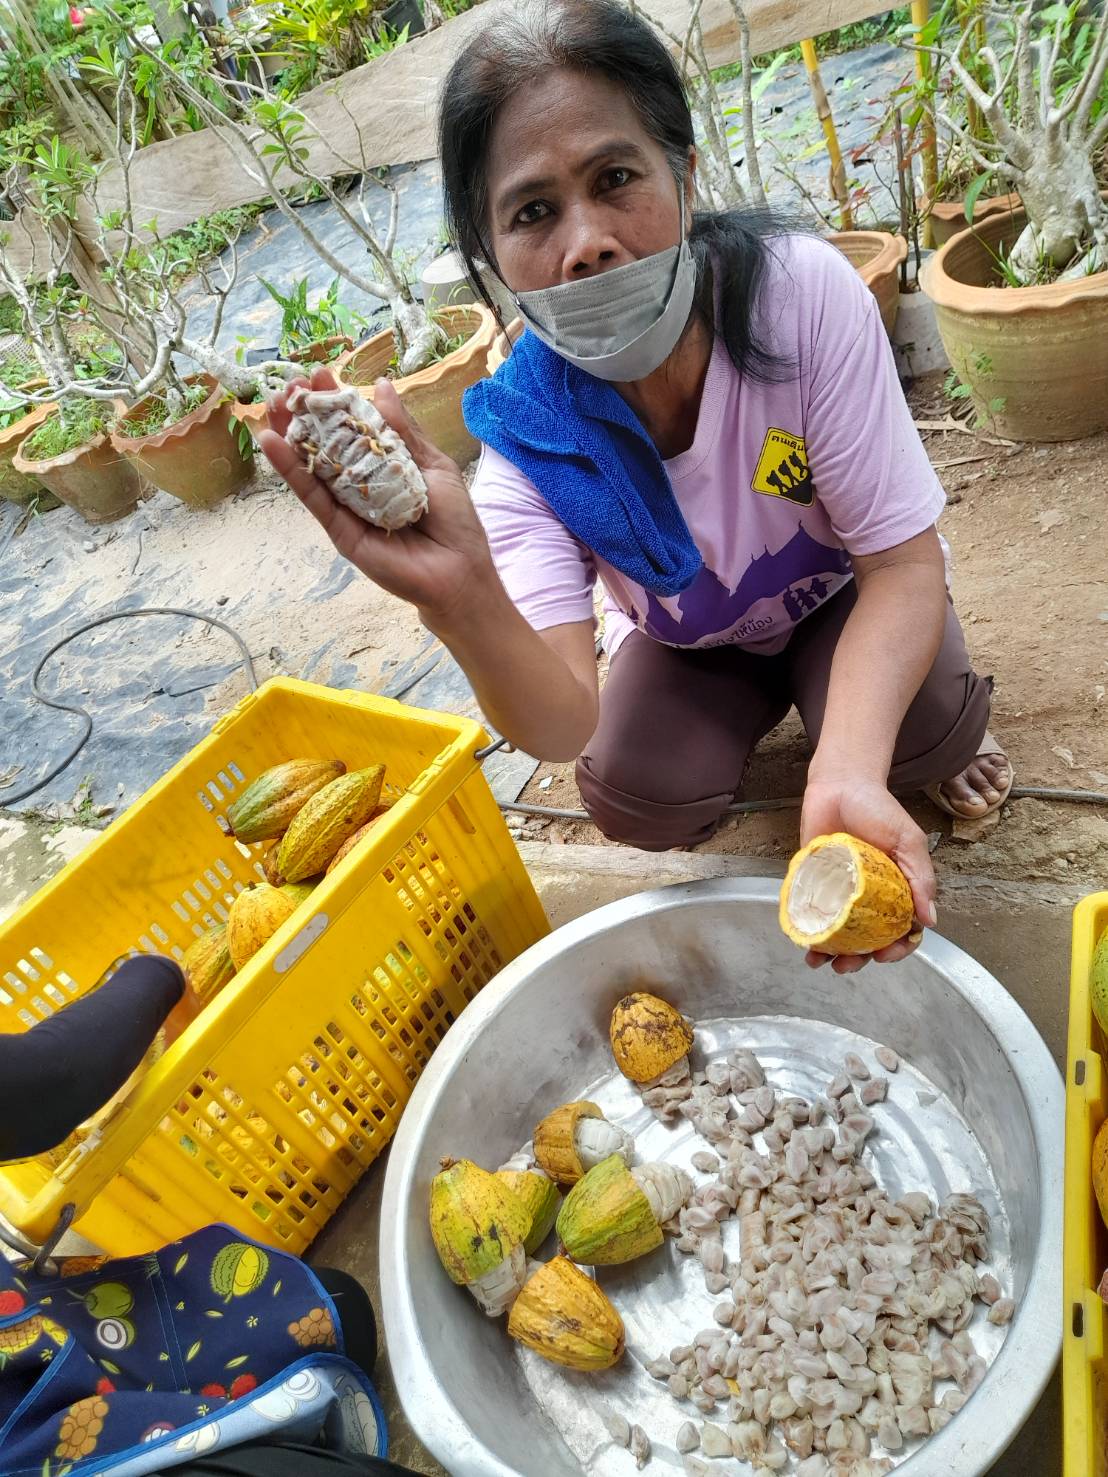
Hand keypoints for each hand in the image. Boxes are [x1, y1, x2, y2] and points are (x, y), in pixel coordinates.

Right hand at [259, 366, 497, 624]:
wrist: (459, 571)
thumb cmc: (454, 521)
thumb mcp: (432, 464)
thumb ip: (403, 430)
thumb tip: (381, 385)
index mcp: (385, 466)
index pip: (354, 429)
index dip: (336, 402)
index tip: (320, 374)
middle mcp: (362, 485)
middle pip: (327, 445)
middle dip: (307, 413)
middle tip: (290, 385)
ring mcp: (347, 508)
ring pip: (312, 467)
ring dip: (290, 435)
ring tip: (273, 404)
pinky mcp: (339, 531)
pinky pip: (312, 497)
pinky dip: (290, 471)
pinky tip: (271, 443)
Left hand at [799, 776, 935, 975]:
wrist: (840, 783)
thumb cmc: (878, 809)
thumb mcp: (908, 841)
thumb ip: (921, 878)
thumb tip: (930, 921)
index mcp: (897, 890)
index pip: (902, 930)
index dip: (897, 948)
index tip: (886, 954)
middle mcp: (869, 895)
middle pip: (867, 939)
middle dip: (859, 959)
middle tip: (847, 965)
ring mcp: (840, 891)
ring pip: (838, 932)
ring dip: (830, 953)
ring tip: (819, 961)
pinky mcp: (813, 881)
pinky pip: (811, 912)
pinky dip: (808, 930)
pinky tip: (803, 941)